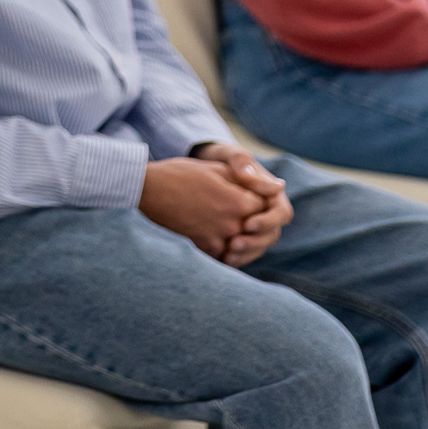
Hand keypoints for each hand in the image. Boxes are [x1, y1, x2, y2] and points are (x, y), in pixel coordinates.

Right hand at [140, 154, 270, 262]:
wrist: (147, 191)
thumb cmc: (180, 174)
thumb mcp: (217, 169)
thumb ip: (250, 180)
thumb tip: (280, 187)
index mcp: (239, 201)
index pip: (266, 207)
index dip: (262, 203)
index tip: (252, 198)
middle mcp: (233, 223)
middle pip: (260, 232)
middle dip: (258, 225)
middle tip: (247, 219)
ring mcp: (218, 239)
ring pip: (246, 248)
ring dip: (246, 243)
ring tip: (236, 232)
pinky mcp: (204, 250)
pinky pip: (226, 259)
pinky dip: (229, 254)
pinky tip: (223, 246)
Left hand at [193, 143, 291, 264]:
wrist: (204, 170)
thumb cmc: (222, 158)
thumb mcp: (231, 155)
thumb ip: (242, 162)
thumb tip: (255, 176)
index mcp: (272, 194)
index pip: (282, 213)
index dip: (268, 221)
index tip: (248, 224)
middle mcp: (267, 213)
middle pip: (272, 234)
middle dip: (255, 242)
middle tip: (234, 244)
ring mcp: (255, 226)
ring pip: (259, 247)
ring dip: (246, 254)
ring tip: (227, 255)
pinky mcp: (242, 235)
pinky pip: (245, 252)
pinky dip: (236, 258)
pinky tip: (221, 260)